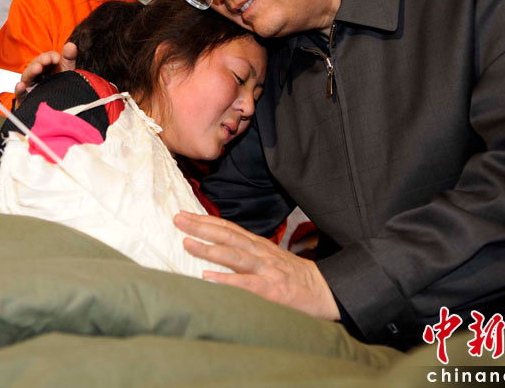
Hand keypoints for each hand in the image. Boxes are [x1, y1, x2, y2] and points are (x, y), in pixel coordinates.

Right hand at [13, 42, 77, 102]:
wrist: (59, 110)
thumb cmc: (62, 89)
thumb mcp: (67, 72)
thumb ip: (69, 58)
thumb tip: (71, 45)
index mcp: (46, 68)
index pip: (46, 59)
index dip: (50, 56)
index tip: (57, 58)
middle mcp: (36, 76)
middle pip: (35, 65)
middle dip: (41, 61)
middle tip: (47, 60)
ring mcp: (30, 88)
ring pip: (27, 77)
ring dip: (31, 71)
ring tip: (37, 68)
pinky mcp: (25, 100)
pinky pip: (20, 94)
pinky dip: (19, 90)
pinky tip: (21, 86)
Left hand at [174, 211, 338, 320]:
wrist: (326, 291)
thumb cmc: (295, 277)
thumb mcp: (270, 260)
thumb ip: (248, 254)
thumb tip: (221, 250)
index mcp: (259, 246)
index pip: (229, 228)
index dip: (206, 220)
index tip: (185, 213)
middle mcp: (261, 253)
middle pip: (228, 235)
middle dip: (201, 226)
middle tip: (177, 219)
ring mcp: (266, 270)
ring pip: (234, 255)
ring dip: (209, 248)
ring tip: (188, 243)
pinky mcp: (272, 290)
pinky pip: (245, 284)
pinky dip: (226, 280)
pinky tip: (207, 278)